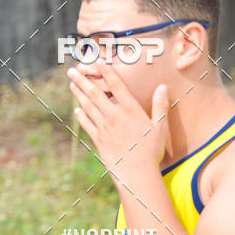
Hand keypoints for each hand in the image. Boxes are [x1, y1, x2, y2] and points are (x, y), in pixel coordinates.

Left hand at [68, 64, 171, 188]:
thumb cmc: (151, 152)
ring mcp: (104, 128)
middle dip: (82, 80)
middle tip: (71, 70)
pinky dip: (81, 116)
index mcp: (130, 109)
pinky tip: (77, 110)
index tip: (97, 60)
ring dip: (79, 94)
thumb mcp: (160, 128)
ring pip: (88, 106)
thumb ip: (160, 106)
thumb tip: (162, 87)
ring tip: (72, 84)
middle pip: (95, 93)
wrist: (137, 174)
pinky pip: (87, 124)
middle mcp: (114, 115)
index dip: (105, 70)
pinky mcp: (98, 140)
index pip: (116, 84)